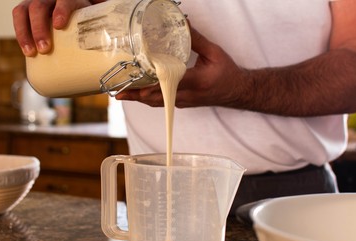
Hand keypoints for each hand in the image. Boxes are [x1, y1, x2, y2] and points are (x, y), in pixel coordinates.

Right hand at [12, 0, 104, 56]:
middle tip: (45, 49)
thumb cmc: (88, 21)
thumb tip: (116, 56)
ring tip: (31, 53)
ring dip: (26, 33)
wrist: (76, 12)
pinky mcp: (27, 10)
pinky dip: (20, 34)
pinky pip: (19, 17)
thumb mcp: (95, 20)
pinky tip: (26, 51)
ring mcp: (37, 2)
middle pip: (41, 6)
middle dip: (40, 28)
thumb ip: (104, 30)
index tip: (59, 25)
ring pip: (25, 10)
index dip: (61, 10)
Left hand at [116, 27, 244, 107]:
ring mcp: (183, 101)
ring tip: (121, 94)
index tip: (135, 78)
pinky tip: (136, 94)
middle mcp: (187, 95)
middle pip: (157, 97)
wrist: (237, 92)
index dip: (151, 81)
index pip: (170, 82)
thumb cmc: (227, 73)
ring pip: (157, 103)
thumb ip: (196, 39)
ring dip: (138, 99)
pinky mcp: (182, 103)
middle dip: (136, 94)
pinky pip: (161, 103)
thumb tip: (182, 23)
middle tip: (118, 91)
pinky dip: (147, 99)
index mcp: (197, 81)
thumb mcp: (214, 53)